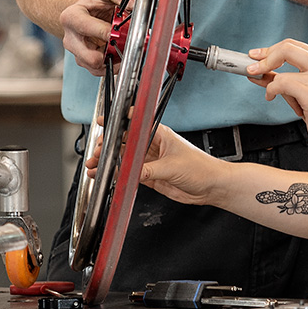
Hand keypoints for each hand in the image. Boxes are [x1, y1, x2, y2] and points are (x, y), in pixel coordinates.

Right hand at [59, 0, 125, 75]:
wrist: (91, 14)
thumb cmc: (97, 3)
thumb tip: (133, 6)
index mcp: (71, 17)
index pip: (86, 28)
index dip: (106, 32)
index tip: (120, 31)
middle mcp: (70, 38)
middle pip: (90, 57)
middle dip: (111, 53)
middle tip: (125, 44)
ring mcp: (77, 53)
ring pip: (97, 68)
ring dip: (114, 61)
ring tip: (124, 48)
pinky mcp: (85, 63)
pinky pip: (101, 72)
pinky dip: (114, 66)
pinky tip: (120, 54)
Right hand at [87, 124, 224, 206]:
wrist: (212, 187)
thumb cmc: (201, 168)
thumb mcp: (171, 167)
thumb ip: (148, 170)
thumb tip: (129, 172)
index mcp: (160, 134)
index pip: (135, 123)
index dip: (118, 122)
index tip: (103, 121)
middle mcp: (154, 145)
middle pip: (125, 142)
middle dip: (108, 147)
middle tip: (97, 154)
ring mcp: (151, 161)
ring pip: (125, 159)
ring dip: (110, 162)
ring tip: (95, 167)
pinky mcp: (151, 176)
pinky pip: (130, 174)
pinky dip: (118, 175)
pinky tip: (108, 176)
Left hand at [247, 39, 307, 149]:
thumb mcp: (303, 90)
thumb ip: (282, 79)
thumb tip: (259, 72)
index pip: (291, 45)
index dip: (269, 49)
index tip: (255, 56)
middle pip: (286, 48)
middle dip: (264, 58)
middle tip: (252, 68)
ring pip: (281, 73)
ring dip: (271, 85)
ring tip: (274, 95)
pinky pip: (282, 85)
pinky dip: (272, 91)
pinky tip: (272, 97)